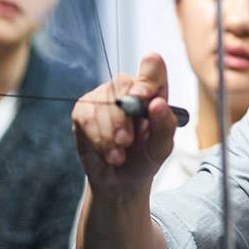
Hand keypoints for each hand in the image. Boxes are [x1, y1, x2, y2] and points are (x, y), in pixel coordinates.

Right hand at [71, 54, 176, 199]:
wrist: (120, 180)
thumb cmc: (145, 157)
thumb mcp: (161, 148)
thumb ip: (165, 126)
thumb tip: (158, 104)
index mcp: (153, 90)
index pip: (152, 67)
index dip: (148, 76)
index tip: (145, 95)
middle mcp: (128, 87)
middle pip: (122, 83)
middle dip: (123, 116)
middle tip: (127, 141)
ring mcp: (104, 95)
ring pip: (103, 103)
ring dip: (110, 134)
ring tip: (118, 156)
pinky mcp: (84, 109)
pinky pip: (87, 117)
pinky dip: (97, 138)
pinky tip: (107, 153)